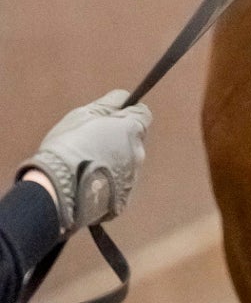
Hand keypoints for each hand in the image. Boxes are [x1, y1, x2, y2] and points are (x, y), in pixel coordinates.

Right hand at [17, 91, 151, 234]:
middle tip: (91, 146)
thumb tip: (124, 98)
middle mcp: (138, 154)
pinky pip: (116, 189)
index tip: (109, 120)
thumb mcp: (84, 114)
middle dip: (117, 141)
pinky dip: (105, 186)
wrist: (56, 193)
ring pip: (125, 166)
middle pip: (133, 141)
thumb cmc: (68, 147)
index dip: (126, 115)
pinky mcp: (121, 203)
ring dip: (111, 164)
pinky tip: (85, 187)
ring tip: (84, 169)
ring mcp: (131, 181)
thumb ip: (109, 104)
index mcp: (132, 129)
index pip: (142, 115)